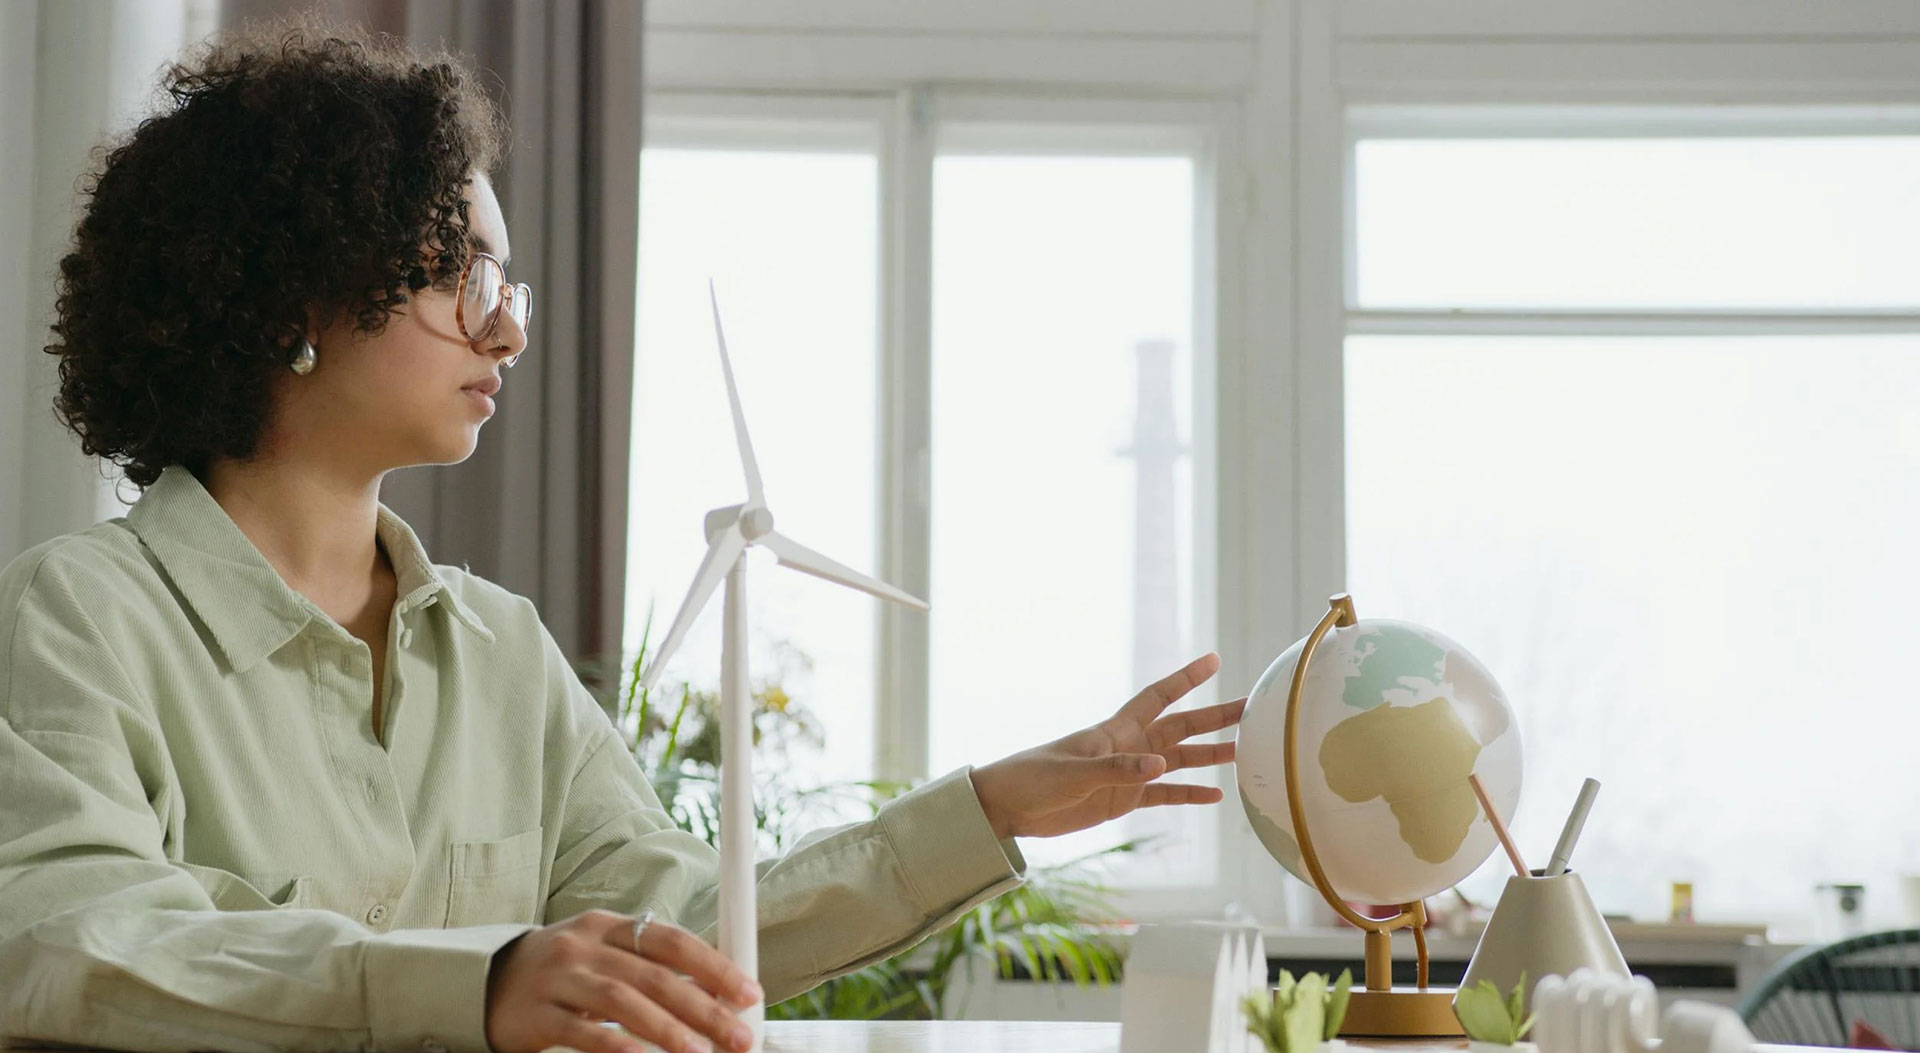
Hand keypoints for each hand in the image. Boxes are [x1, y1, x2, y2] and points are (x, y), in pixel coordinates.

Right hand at [485, 909, 762, 1052]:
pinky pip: (583, 1034)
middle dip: (703, 1007)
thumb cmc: (560, 972)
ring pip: (623, 1002)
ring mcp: (558, 979)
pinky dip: (619, 1048)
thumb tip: (712, 996)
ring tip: (701, 1052)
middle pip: (654, 974)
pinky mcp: (536, 1015)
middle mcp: (584, 946)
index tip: (748, 993)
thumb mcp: (602, 955)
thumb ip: (649, 968)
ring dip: (668, 1030)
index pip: (671, 940)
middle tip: (737, 1034)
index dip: (714, 966)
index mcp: (608, 926)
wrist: (485, 982)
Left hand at [969, 653, 1245, 839]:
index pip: (1158, 696)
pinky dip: (1189, 794)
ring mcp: (1128, 773)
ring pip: (1178, 760)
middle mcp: (1128, 747)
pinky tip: (1215, 797)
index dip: (1186, 678)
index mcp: (1115, 730)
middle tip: (1250, 710)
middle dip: (1214, 717)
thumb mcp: (1073, 774)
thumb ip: (1117, 770)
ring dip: (1209, 757)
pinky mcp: (1122, 799)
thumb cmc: (1033, 779)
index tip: (1215, 660)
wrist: (1008, 807)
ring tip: (1243, 752)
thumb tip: (1160, 765)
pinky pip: (1164, 794)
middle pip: (1180, 727)